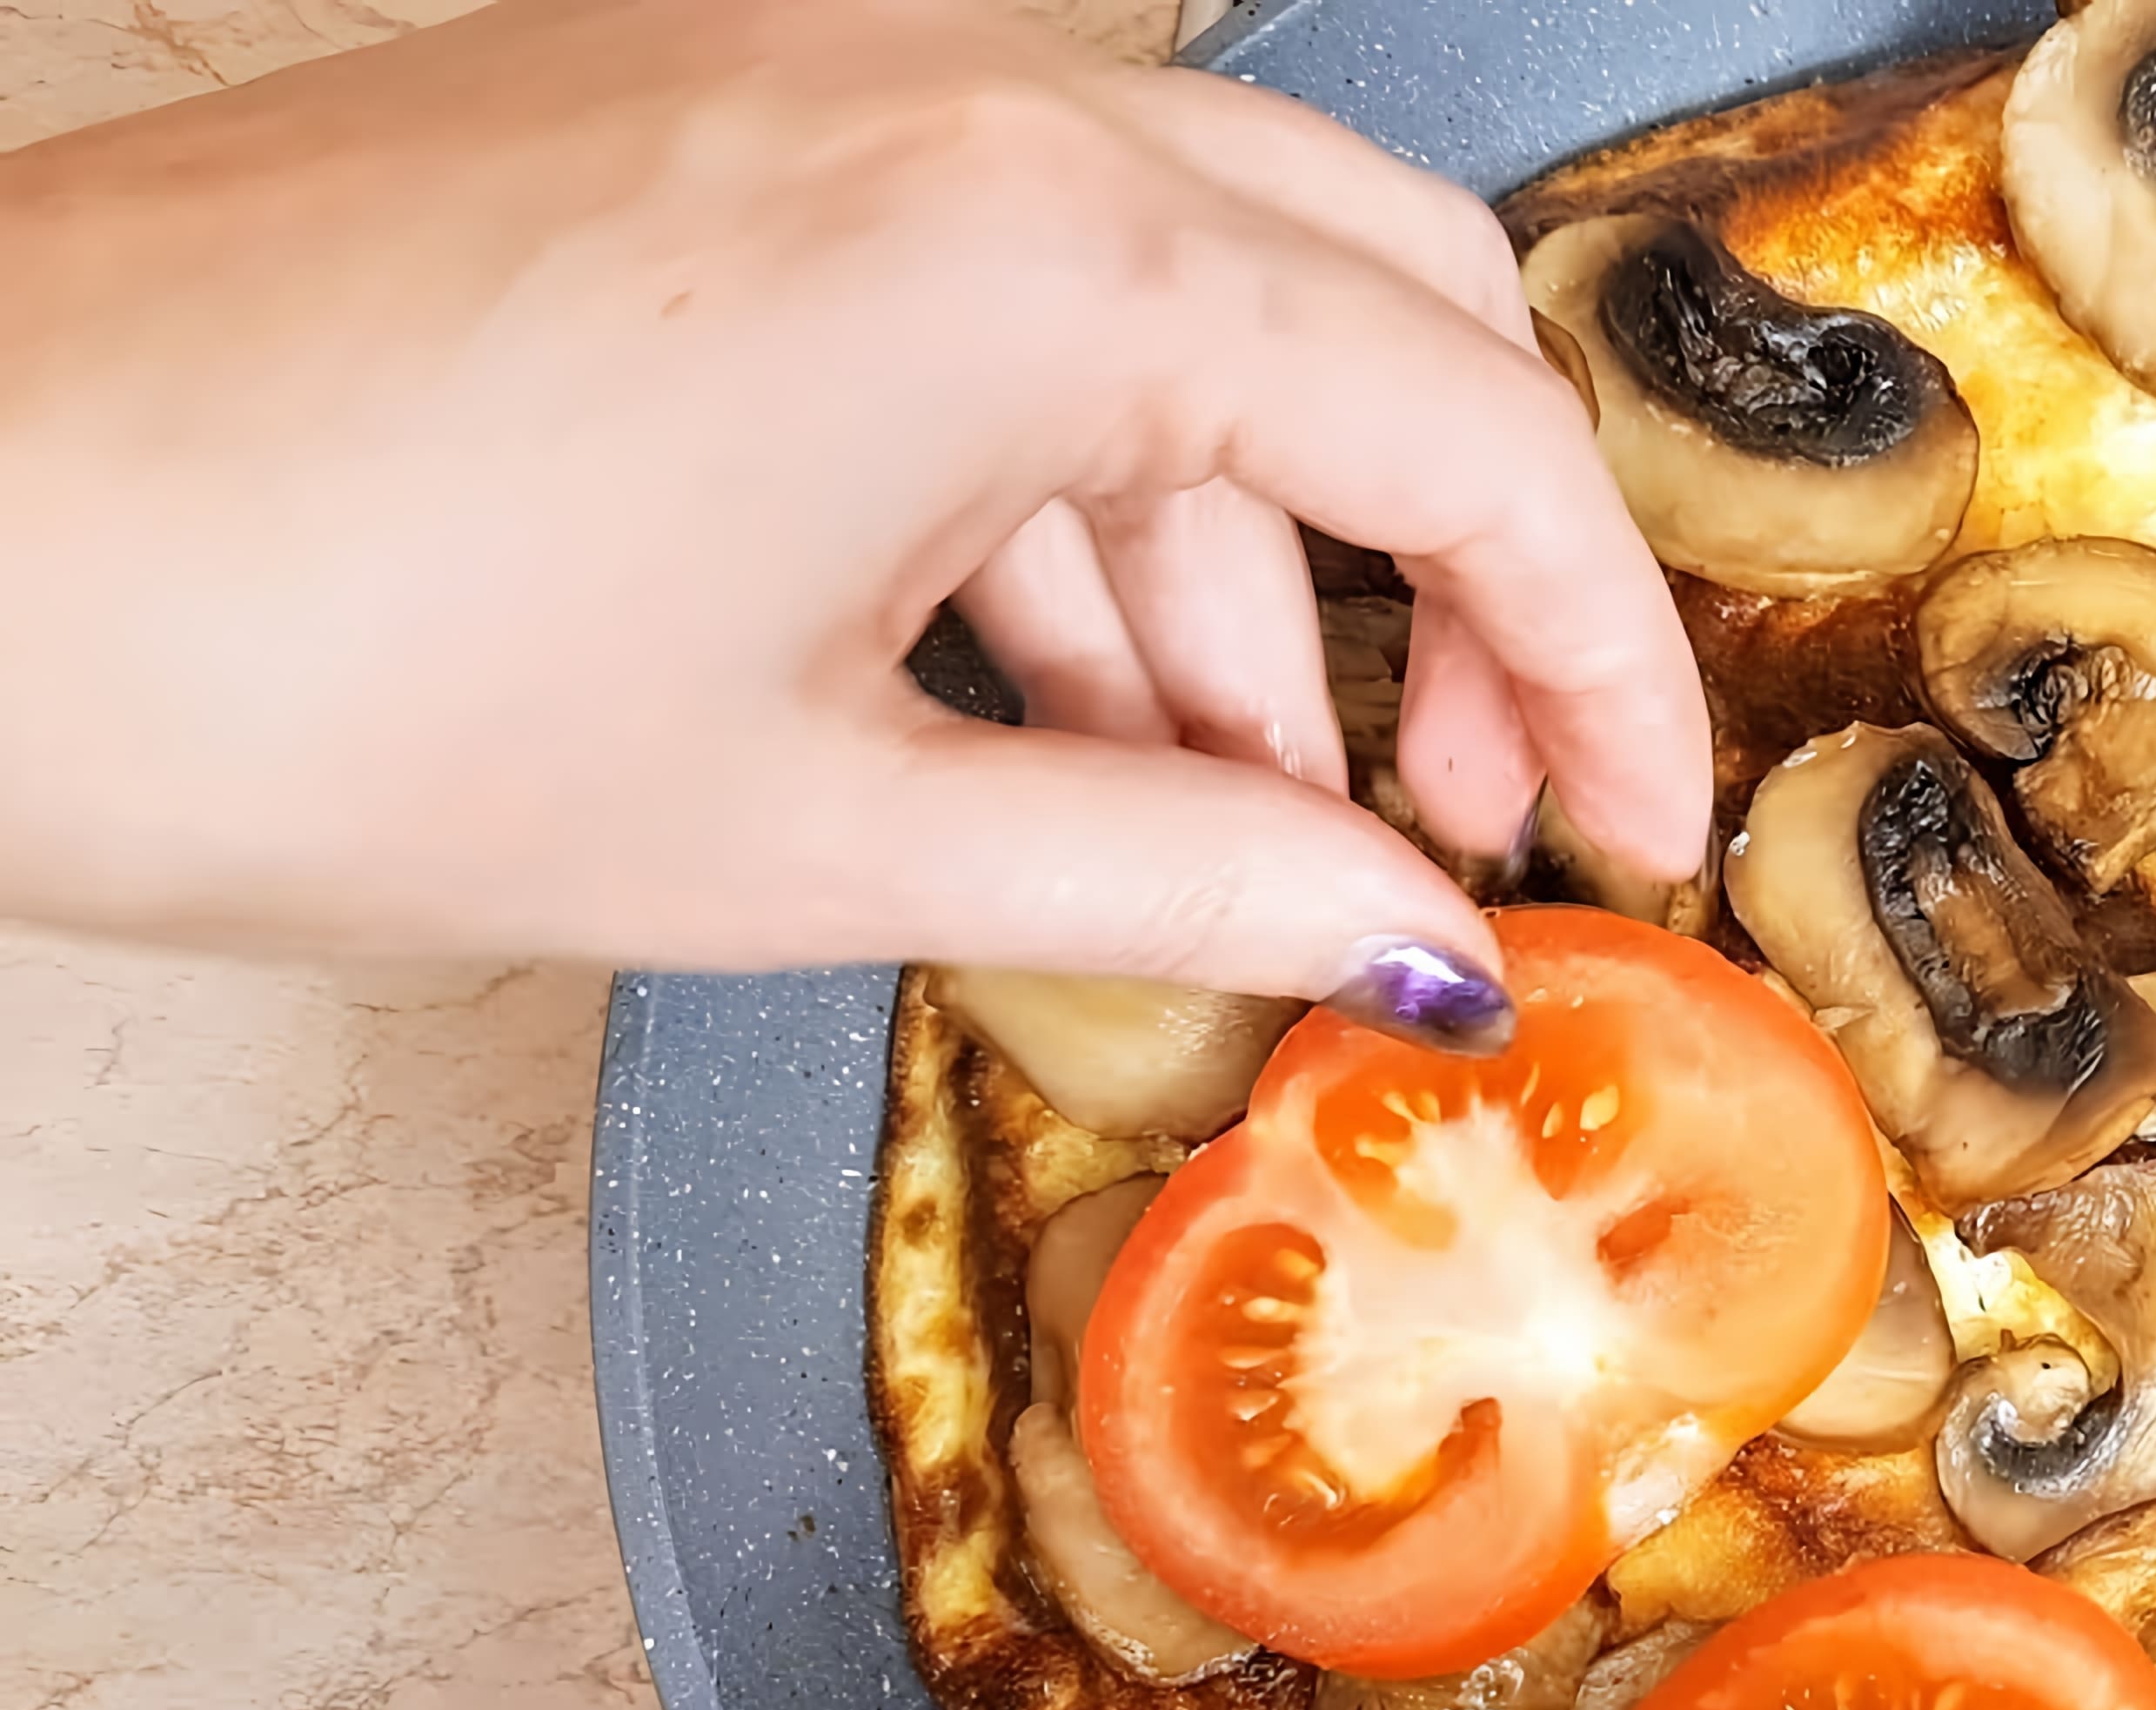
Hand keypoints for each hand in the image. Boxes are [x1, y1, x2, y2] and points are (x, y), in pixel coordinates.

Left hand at [0, 0, 1704, 1004]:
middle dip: (1465, 569)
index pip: (1472, 437)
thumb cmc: (299, 669)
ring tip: (1210, 813)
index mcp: (1037, 251)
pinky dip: (1062, 466)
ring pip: (1182, 287)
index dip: (1604, 666)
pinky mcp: (689, 101)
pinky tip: (1037, 679)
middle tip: (1466, 806)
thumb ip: (1177, 869)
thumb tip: (1409, 948)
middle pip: (1380, 300)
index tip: (1629, 838)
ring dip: (1245, 548)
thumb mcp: (809, 829)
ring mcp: (812, 66)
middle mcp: (958, 95)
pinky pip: (990, 264)